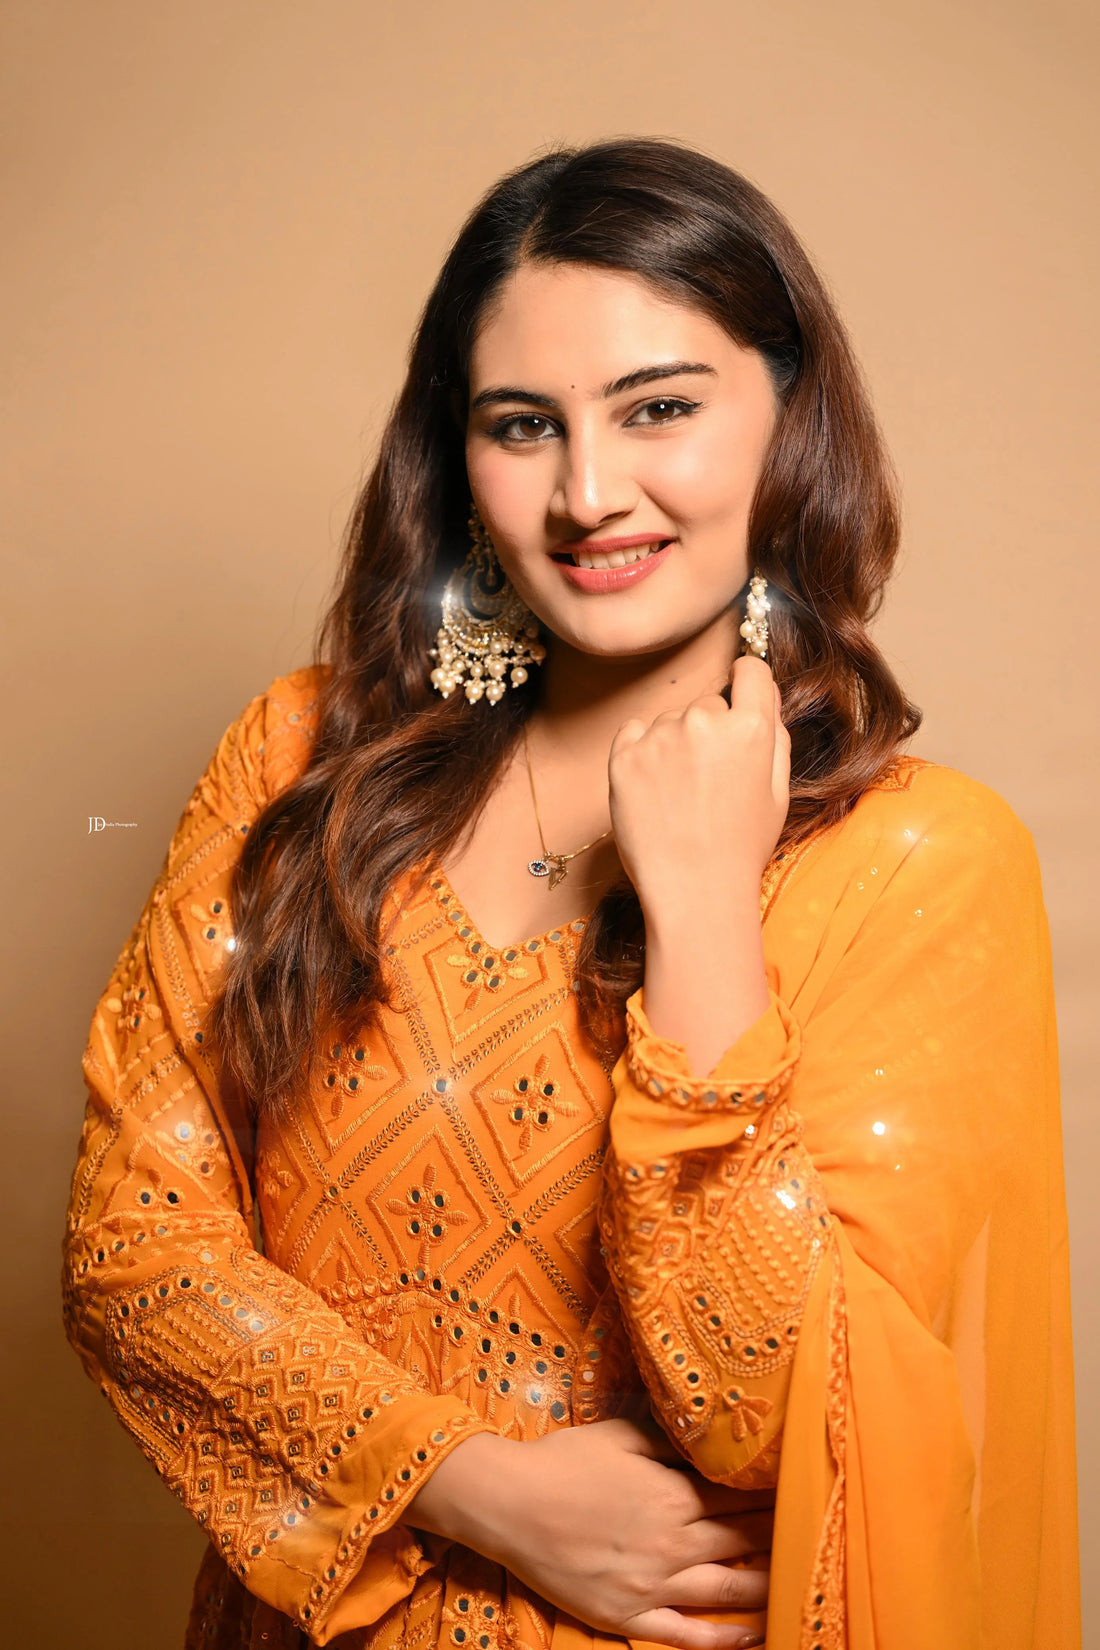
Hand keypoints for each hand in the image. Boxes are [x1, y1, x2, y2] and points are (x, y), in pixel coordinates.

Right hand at [408, 1417, 771, 1649]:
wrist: (509, 1504)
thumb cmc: (563, 1461)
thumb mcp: (620, 1434)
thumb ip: (669, 1439)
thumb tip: (708, 1437)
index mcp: (672, 1494)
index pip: (735, 1496)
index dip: (767, 1493)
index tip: (796, 1489)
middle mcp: (671, 1543)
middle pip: (739, 1540)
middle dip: (777, 1535)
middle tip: (812, 1531)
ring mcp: (652, 1586)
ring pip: (725, 1589)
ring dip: (766, 1585)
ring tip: (798, 1580)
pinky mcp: (629, 1617)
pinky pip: (687, 1635)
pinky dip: (724, 1639)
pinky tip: (754, 1634)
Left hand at [607, 655, 789, 921]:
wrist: (692, 891)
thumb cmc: (740, 846)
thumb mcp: (778, 792)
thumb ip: (775, 735)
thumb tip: (763, 691)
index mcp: (752, 729)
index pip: (751, 671)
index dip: (746, 681)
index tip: (739, 693)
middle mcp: (705, 721)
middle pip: (709, 704)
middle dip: (710, 732)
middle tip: (708, 783)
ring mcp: (660, 737)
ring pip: (670, 722)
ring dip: (674, 746)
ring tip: (680, 797)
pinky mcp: (624, 755)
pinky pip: (634, 734)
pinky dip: (642, 753)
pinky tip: (655, 791)